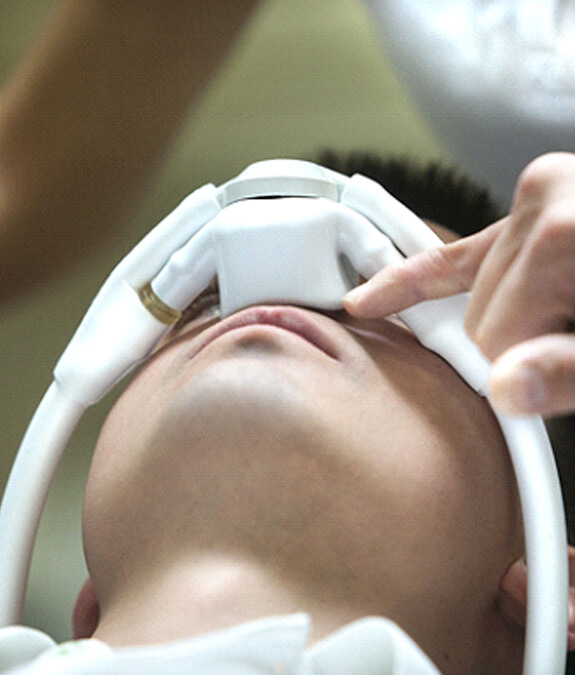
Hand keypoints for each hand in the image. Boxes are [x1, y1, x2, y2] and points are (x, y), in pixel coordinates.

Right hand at [344, 153, 574, 416]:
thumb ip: (572, 370)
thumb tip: (507, 389)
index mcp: (568, 233)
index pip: (495, 338)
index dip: (521, 377)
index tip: (542, 391)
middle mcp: (546, 199)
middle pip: (481, 316)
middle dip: (515, 351)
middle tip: (563, 353)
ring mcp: (536, 196)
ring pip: (471, 295)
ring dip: (504, 325)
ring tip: (562, 322)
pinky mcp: (531, 204)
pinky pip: (455, 252)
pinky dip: (414, 279)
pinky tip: (372, 300)